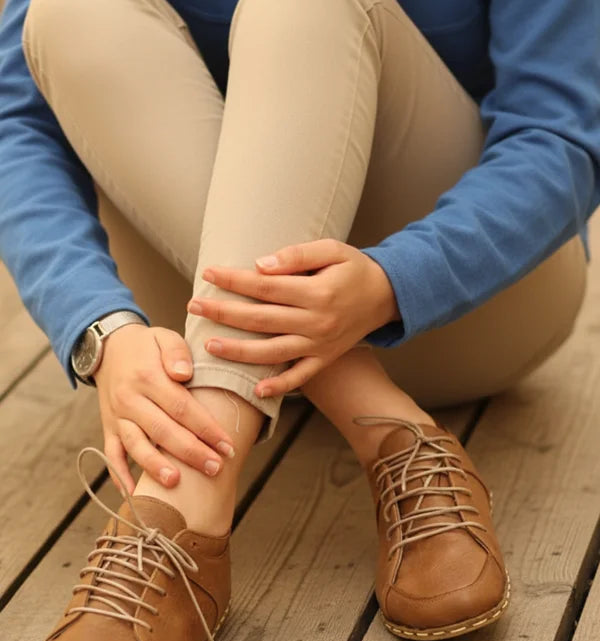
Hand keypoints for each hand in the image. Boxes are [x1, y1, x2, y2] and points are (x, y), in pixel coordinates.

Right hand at [94, 324, 235, 493]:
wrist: (107, 347)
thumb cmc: (146, 346)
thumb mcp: (164, 336)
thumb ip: (176, 352)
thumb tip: (184, 374)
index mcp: (148, 377)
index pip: (181, 407)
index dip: (205, 428)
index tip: (227, 445)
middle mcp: (130, 399)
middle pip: (163, 430)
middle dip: (191, 452)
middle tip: (215, 468)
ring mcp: (117, 416)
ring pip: (136, 445)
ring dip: (155, 466)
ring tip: (176, 482)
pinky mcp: (108, 428)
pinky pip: (112, 454)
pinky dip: (120, 475)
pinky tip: (135, 492)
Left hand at [187, 239, 400, 396]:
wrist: (386, 296)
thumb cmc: (354, 269)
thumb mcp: (333, 250)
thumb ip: (297, 255)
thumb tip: (260, 265)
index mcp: (318, 292)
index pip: (266, 287)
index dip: (235, 280)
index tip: (208, 274)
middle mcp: (317, 322)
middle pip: (262, 320)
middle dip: (224, 313)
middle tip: (194, 306)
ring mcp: (320, 345)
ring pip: (273, 352)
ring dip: (239, 352)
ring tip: (209, 346)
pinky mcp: (324, 359)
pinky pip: (300, 377)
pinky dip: (279, 386)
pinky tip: (256, 390)